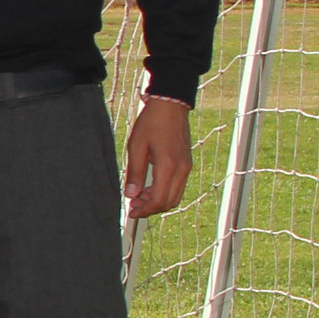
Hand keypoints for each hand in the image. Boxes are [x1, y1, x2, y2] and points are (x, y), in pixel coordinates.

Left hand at [123, 96, 193, 220]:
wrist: (170, 105)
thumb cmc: (151, 123)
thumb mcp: (136, 147)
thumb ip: (134, 173)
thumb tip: (131, 196)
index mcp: (169, 166)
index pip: (160, 200)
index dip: (145, 210)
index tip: (131, 212)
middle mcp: (182, 169)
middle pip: (170, 202)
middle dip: (151, 209)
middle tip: (133, 206)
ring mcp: (187, 167)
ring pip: (175, 196)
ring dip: (158, 201)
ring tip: (139, 197)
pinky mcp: (187, 163)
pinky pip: (178, 186)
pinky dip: (164, 192)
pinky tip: (149, 187)